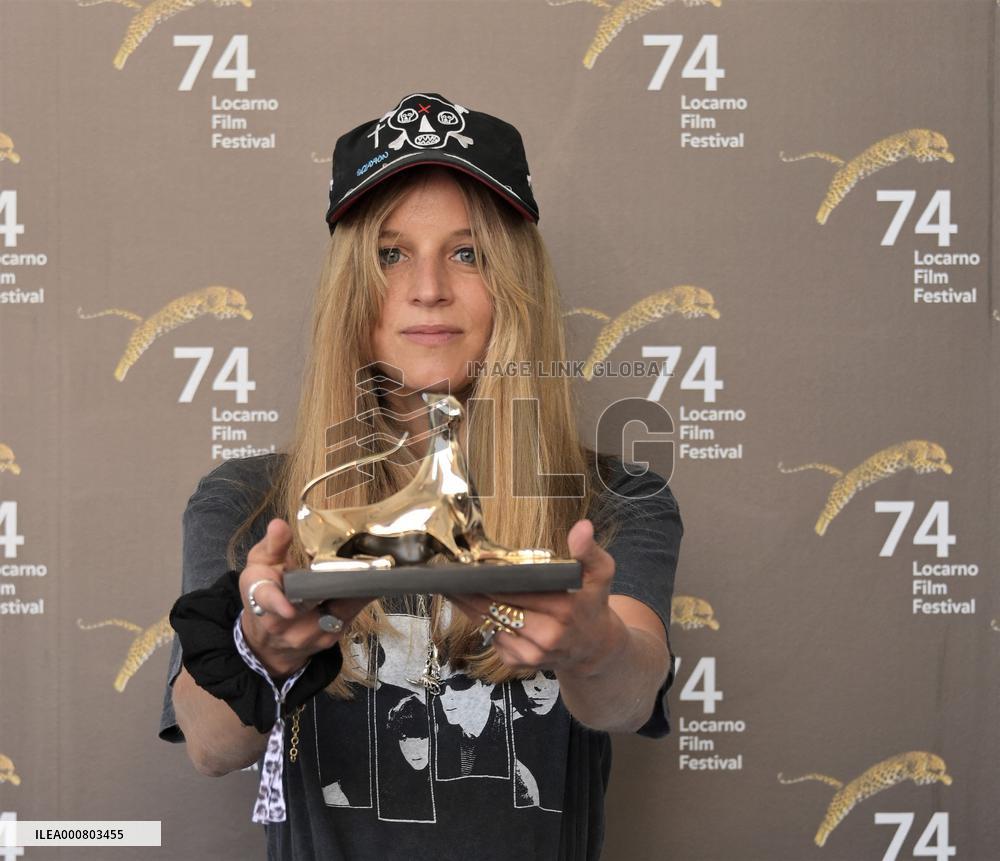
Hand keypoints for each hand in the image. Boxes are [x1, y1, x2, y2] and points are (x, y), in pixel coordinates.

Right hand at [238, 518, 374, 678]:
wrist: (266, 639)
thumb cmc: (264, 590)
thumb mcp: (260, 564)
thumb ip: (272, 544)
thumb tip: (279, 524)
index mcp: (260, 599)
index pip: (267, 601)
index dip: (277, 603)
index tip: (289, 608)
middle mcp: (283, 623)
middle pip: (312, 604)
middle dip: (335, 585)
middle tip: (358, 564)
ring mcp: (307, 635)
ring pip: (338, 612)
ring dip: (354, 591)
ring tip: (370, 570)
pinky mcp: (328, 640)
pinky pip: (349, 617)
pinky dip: (358, 599)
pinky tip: (367, 583)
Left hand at [446, 519, 628, 674]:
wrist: (595, 649)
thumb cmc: (592, 604)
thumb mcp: (600, 573)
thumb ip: (589, 550)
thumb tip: (582, 527)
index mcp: (564, 608)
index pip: (515, 589)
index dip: (491, 576)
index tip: (472, 563)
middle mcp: (548, 635)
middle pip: (496, 606)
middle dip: (474, 589)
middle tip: (455, 572)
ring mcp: (533, 653)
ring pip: (489, 623)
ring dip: (471, 605)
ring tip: (455, 587)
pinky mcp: (520, 663)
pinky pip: (492, 638)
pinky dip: (484, 622)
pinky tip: (476, 607)